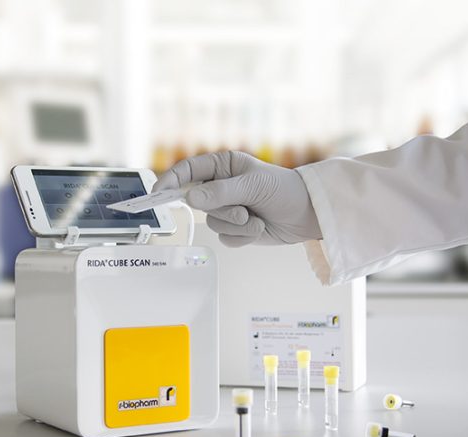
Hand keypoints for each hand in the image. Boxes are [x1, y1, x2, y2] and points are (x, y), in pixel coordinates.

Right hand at [153, 151, 321, 246]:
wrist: (306, 214)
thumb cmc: (284, 189)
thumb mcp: (253, 185)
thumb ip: (221, 192)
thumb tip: (191, 197)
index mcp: (223, 166)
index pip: (188, 170)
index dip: (172, 180)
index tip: (160, 192)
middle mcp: (221, 187)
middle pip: (199, 203)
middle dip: (222, 211)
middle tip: (243, 211)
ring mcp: (227, 209)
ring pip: (212, 224)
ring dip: (237, 225)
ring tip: (256, 218)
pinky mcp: (235, 230)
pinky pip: (225, 239)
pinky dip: (243, 237)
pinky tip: (259, 227)